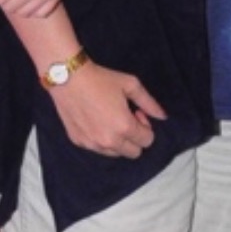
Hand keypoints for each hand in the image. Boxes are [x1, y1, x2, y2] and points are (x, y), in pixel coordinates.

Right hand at [49, 64, 165, 157]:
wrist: (67, 77)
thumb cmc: (101, 79)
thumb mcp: (130, 85)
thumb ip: (149, 103)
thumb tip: (163, 116)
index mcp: (124, 127)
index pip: (147, 141)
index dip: (146, 126)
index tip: (137, 112)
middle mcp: (109, 141)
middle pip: (134, 153)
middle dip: (135, 137)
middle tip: (125, 118)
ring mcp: (92, 144)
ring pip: (115, 154)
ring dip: (118, 141)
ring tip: (110, 120)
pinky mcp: (78, 142)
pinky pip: (97, 149)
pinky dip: (101, 140)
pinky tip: (95, 121)